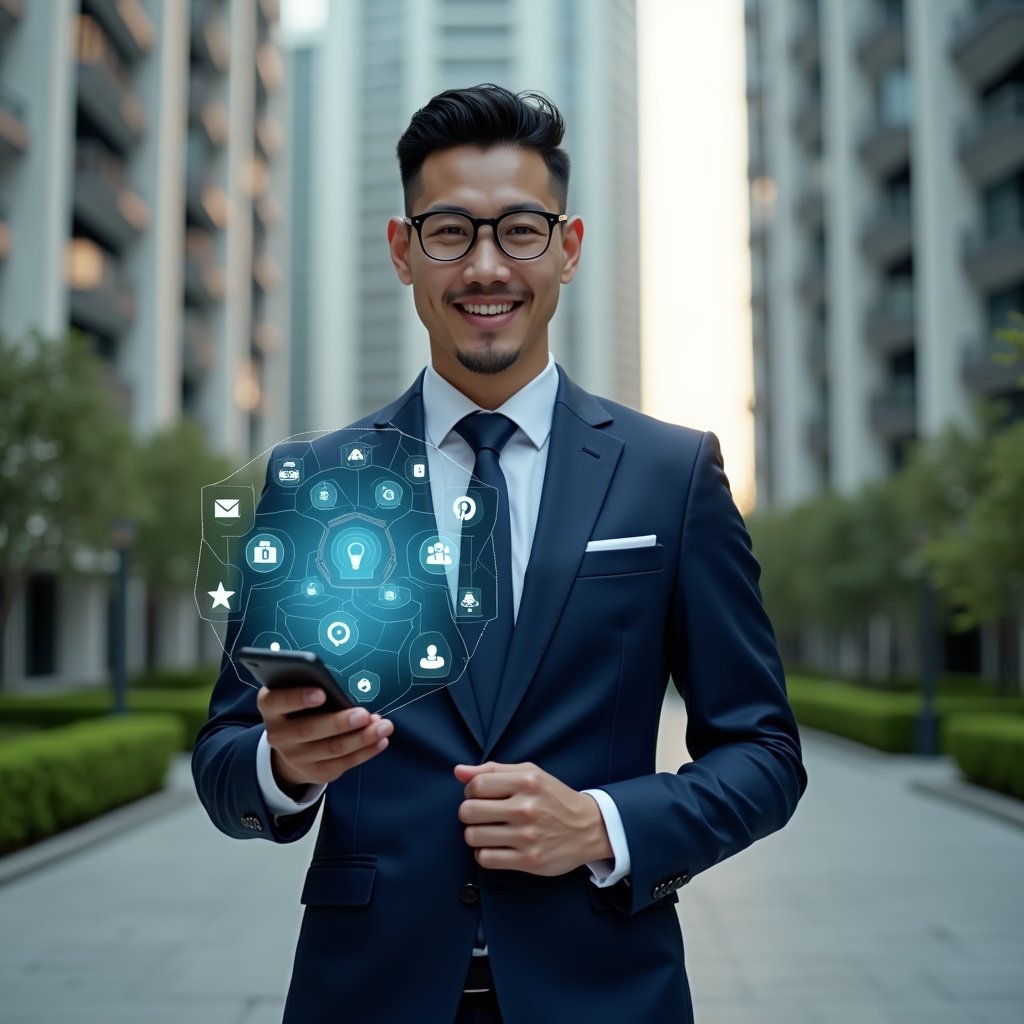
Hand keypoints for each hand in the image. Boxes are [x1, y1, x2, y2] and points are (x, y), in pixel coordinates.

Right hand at [258, 686, 392, 790]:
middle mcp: (278, 735)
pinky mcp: (316, 772)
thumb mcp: (297, 693)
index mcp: (271, 707)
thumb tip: (346, 691)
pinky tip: (381, 741)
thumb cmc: (301, 708)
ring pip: (332, 749)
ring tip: (384, 726)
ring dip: (362, 738)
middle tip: (364, 714)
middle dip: (339, 723)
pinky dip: (366, 751)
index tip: (321, 693)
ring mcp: (296, 757)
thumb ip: (313, 686)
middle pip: (309, 729)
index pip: (278, 701)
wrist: (291, 747)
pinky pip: (344, 763)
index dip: (298, 698)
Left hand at [455, 762, 612, 876]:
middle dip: (469, 813)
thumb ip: (493, 769)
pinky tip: (495, 846)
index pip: (476, 785)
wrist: (589, 827)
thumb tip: (458, 771)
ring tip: (488, 831)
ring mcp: (528, 836)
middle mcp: (527, 808)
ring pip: (473, 836)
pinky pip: (486, 859)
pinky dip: (484, 853)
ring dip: (475, 834)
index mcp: (527, 782)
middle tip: (481, 814)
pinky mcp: (529, 860)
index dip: (470, 791)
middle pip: (469, 811)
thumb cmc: (554, 798)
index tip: (479, 796)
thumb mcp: (529, 773)